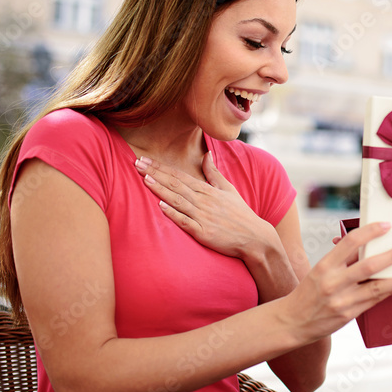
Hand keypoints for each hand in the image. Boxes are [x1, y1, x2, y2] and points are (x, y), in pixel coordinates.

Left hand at [135, 153, 277, 259]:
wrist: (255, 237)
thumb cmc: (241, 214)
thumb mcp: (229, 189)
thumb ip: (214, 173)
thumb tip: (207, 154)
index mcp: (207, 190)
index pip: (180, 176)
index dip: (161, 167)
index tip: (145, 159)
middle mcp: (204, 201)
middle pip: (175, 184)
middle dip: (155, 173)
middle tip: (136, 163)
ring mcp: (203, 217)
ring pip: (178, 200)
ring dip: (161, 189)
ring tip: (145, 179)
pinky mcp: (204, 232)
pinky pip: (186, 221)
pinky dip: (173, 213)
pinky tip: (161, 206)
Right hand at [276, 221, 391, 340]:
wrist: (292, 322)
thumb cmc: (308, 293)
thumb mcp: (319, 271)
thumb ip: (341, 260)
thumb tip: (365, 245)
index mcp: (324, 266)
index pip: (350, 242)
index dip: (370, 231)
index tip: (386, 226)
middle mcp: (333, 282)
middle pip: (368, 265)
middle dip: (391, 255)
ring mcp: (342, 300)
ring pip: (376, 286)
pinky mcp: (349, 315)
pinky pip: (374, 301)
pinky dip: (389, 292)